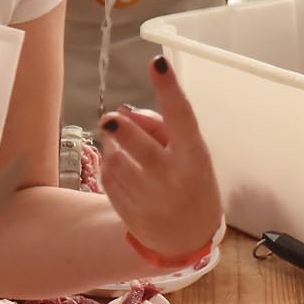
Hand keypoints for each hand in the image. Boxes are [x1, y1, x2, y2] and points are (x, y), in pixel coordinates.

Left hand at [99, 56, 222, 259]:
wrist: (188, 239)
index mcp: (195, 156)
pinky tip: (122, 171)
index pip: (182, 117)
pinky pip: (108, 178)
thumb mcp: (189, 153)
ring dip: (113, 147)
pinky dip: (109, 167)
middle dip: (121, 129)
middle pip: (140, 146)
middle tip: (110, 119)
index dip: (169, 89)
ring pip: (117, 160)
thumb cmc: (190, 182)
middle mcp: (175, 177)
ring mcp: (151, 199)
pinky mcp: (131, 213)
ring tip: (122, 148)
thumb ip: (162, 127)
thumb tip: (127, 113)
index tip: (158, 63)